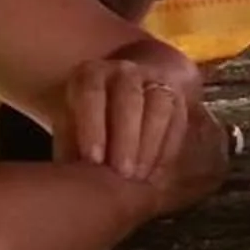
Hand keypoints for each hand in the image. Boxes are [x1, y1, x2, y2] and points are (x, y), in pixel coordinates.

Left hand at [57, 54, 201, 187]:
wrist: (126, 90)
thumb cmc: (90, 116)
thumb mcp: (71, 123)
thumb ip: (72, 145)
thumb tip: (73, 177)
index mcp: (91, 74)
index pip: (91, 93)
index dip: (92, 127)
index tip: (93, 160)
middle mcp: (124, 72)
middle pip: (129, 99)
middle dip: (126, 139)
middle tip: (123, 174)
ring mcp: (155, 81)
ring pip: (159, 108)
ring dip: (150, 145)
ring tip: (140, 178)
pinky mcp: (178, 97)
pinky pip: (178, 122)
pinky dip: (167, 151)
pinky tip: (156, 174)